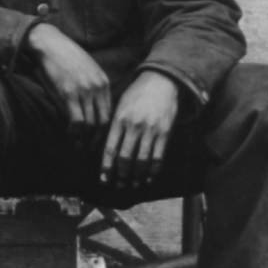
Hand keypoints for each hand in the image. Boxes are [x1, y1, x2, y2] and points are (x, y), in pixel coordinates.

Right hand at [27, 23, 112, 131]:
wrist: (50, 42)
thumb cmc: (64, 55)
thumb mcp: (86, 68)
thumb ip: (92, 85)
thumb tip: (90, 105)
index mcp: (104, 82)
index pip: (109, 112)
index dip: (102, 128)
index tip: (95, 136)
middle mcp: (98, 87)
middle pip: (103, 120)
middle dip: (96, 136)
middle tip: (87, 144)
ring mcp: (84, 91)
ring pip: (91, 123)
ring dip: (84, 135)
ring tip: (77, 141)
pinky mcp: (69, 93)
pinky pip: (77, 119)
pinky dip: (74, 130)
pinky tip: (69, 131)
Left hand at [101, 72, 181, 189]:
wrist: (161, 82)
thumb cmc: (136, 94)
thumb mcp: (120, 106)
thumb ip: (113, 125)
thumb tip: (104, 145)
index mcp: (119, 120)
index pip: (110, 148)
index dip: (106, 166)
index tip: (103, 178)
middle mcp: (134, 127)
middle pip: (125, 157)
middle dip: (121, 175)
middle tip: (118, 185)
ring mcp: (150, 130)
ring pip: (142, 160)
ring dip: (136, 176)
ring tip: (133, 184)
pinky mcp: (165, 133)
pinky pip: (158, 156)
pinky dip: (153, 170)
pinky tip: (149, 177)